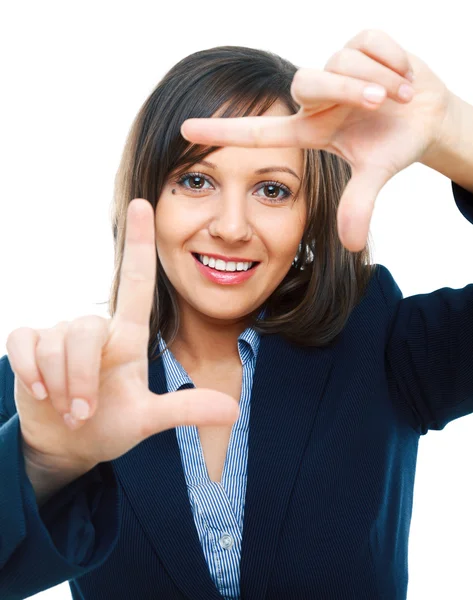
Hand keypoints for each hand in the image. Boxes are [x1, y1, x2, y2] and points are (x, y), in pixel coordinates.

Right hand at [7, 199, 238, 472]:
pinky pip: (24, 345)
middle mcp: (95, 330)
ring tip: (70, 411)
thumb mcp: (146, 419)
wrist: (68, 442)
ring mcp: (58, 334)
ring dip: (60, 386)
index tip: (143, 204)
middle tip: (85, 414)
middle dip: (82, 380)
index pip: (136, 281)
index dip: (140, 243)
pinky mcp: (29, 344)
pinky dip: (29, 373)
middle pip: (84, 332)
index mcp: (127, 338)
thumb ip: (184, 410)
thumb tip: (232, 410)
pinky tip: (39, 393)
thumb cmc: (110, 424)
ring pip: (55, 345)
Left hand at [180, 29, 453, 251]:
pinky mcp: (360, 42)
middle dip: (348, 89)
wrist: (429, 118)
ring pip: (343, 61)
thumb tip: (351, 246)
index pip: (258, 131)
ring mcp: (335, 68)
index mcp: (309, 130)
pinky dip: (394, 60)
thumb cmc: (391, 145)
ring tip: (399, 97)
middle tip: (379, 102)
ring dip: (380, 79)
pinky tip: (402, 78)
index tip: (184, 130)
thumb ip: (358, 205)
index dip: (222, 132)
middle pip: (308, 82)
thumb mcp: (374, 176)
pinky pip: (371, 42)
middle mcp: (314, 98)